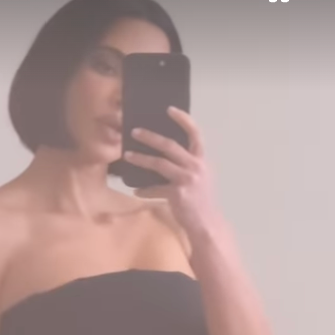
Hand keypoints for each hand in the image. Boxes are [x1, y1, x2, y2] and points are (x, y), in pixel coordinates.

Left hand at [124, 106, 222, 239]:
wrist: (207, 224)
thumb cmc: (202, 201)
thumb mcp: (200, 178)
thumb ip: (188, 165)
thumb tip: (166, 156)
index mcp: (201, 160)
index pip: (195, 134)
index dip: (183, 120)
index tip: (169, 110)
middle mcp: (196, 166)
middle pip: (170, 145)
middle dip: (150, 137)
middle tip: (135, 131)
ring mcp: (187, 179)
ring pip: (159, 164)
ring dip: (141, 158)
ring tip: (127, 155)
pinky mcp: (178, 194)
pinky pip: (156, 189)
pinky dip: (145, 190)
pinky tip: (137, 191)